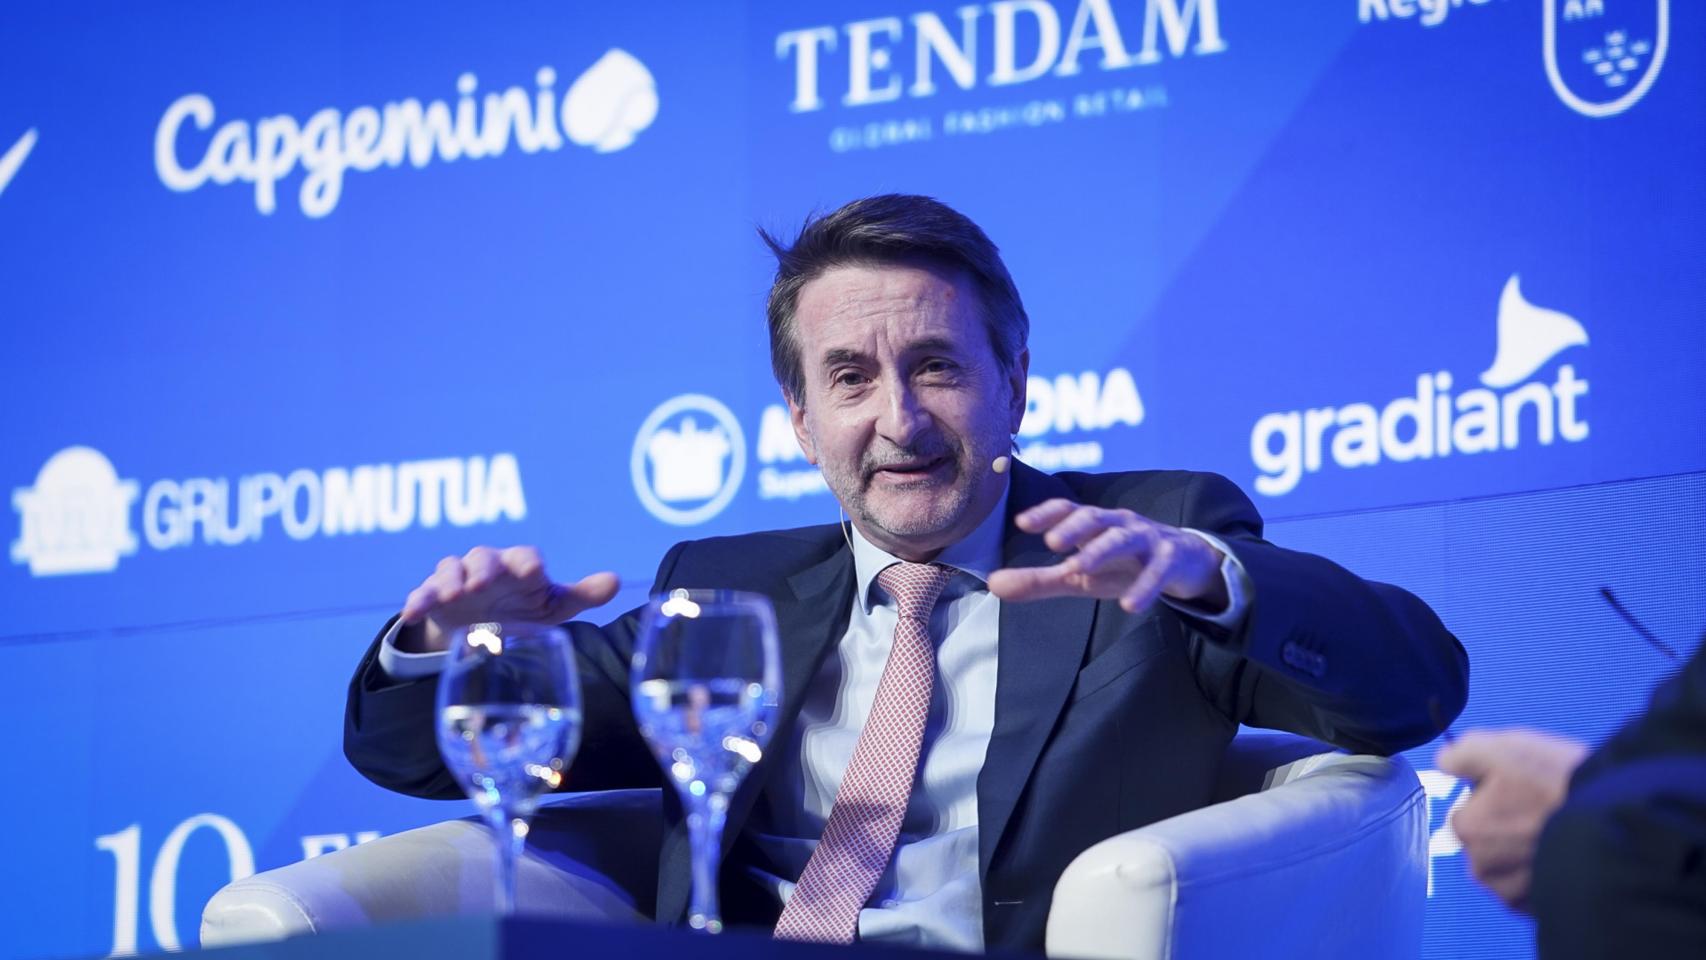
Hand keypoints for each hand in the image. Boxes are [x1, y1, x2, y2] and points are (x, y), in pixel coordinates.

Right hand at [398, 545, 619, 651]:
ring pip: (451, 569)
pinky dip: (418, 600)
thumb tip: (615, 581)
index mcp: (520, 569)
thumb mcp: (552, 608)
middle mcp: (488, 569)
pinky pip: (423, 594)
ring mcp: (458, 581)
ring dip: (451, 579)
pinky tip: (414, 612)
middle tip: (484, 582)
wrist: (483, 629)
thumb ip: (581, 595)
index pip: (525, 557)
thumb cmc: (523, 611)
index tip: (532, 571)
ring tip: (453, 595)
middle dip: (484, 567)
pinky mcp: (434, 598)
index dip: (527, 561)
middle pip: (484, 557)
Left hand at [986, 499, 1227, 614]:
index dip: (1046, 513)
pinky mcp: (1171, 560)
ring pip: (1124, 538)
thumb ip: (1039, 579)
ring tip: (1078, 568)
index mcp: (1094, 524)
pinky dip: (1146, 587)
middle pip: (1094, 518)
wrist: (1185, 563)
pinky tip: (1131, 606)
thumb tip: (992, 584)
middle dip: (1073, 527)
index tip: (1022, 523)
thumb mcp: (1079, 575)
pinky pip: (1158, 571)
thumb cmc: (1122, 565)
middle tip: (1051, 542)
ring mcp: (1147, 539)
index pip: (1067, 509)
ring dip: (1102, 551)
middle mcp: (1119, 524)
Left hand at [1437, 728, 1589, 912]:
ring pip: (1508, 868)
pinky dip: (1544, 875)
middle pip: (1487, 842)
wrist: (1619, 819)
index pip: (1468, 811)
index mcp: (1466, 829)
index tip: (1522, 791)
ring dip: (1525, 855)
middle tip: (1543, 811)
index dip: (1494, 798)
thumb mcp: (1500, 748)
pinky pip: (1532, 890)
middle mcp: (1482, 869)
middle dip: (1507, 829)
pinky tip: (1564, 854)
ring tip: (1558, 832)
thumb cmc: (1556, 782)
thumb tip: (1446, 763)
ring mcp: (1514, 893)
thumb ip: (1459, 754)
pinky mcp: (1544, 909)